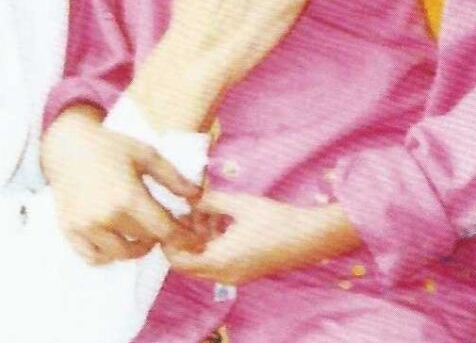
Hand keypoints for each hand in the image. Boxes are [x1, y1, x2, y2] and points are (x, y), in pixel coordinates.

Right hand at [42, 105, 205, 264]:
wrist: (68, 146)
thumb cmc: (110, 146)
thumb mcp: (145, 154)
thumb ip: (172, 177)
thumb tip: (197, 196)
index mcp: (128, 196)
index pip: (164, 230)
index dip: (183, 238)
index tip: (193, 241)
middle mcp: (107, 217)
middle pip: (144, 242)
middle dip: (158, 235)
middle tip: (162, 225)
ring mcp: (86, 227)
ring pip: (121, 253)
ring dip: (135, 247)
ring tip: (140, 232)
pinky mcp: (71, 231)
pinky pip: (95, 258)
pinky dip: (108, 254)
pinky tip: (115, 239)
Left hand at [163, 191, 360, 284]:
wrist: (308, 237)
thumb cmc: (273, 219)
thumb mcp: (239, 204)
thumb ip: (211, 202)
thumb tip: (193, 200)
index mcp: (219, 260)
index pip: (180, 262)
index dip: (168, 243)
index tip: (167, 220)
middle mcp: (225, 274)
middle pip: (190, 265)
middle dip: (183, 240)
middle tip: (184, 214)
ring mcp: (236, 276)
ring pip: (205, 262)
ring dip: (199, 241)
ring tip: (204, 212)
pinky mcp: (245, 271)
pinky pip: (219, 262)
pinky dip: (213, 245)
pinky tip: (220, 221)